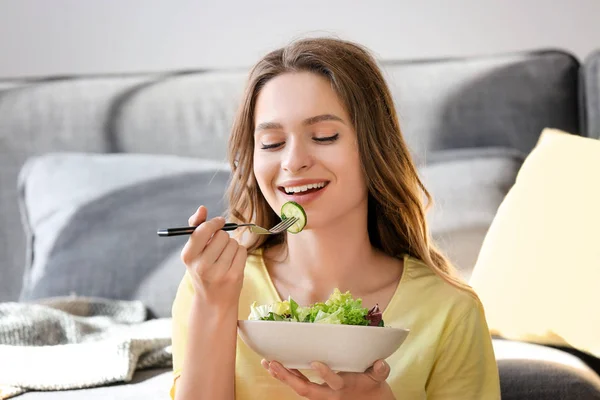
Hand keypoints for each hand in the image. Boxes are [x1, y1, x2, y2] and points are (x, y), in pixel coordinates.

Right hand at [180, 206, 246, 309]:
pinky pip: (242, 251)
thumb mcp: (194, 252)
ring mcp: (218, 272)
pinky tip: (233, 263)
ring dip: (232, 246)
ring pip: (233, 242)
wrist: (213, 301)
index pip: (202, 230)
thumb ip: (197, 228)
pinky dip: (240, 253)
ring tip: (225, 257)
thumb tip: (202, 208)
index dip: (213, 223)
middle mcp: (201, 266)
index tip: (219, 222)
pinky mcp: (234, 276)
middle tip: (219, 248)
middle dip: (223, 237)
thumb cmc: (203, 270)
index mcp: (188, 257)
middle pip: (221, 235)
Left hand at [261, 359, 394, 399]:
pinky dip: (287, 376)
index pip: (334, 383)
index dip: (326, 375)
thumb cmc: (374, 388)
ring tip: (267, 364)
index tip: (316, 363)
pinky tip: (274, 367)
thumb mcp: (379, 379)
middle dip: (290, 377)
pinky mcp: (317, 392)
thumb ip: (380, 371)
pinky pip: (299, 385)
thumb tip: (381, 363)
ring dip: (283, 376)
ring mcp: (322, 394)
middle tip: (274, 364)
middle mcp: (330, 395)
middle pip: (307, 390)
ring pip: (299, 389)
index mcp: (344, 389)